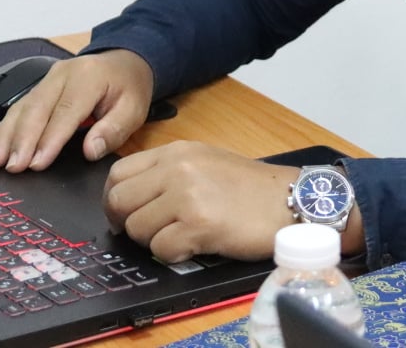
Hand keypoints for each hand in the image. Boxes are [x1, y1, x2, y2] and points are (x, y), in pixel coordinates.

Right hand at [0, 49, 153, 171]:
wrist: (125, 61)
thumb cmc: (129, 89)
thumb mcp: (133, 109)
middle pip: (37, 109)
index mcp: (88, 78)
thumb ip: (113, 130)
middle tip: (9, 167)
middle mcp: (62, 75)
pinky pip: (18, 107)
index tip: (36, 165)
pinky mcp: (39, 86)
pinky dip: (3, 128)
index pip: (65, 112)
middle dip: (21, 140)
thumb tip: (90, 151)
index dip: (49, 140)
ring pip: (22, 108)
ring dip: (6, 136)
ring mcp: (48, 79)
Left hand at [104, 140, 297, 262]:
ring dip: (154, 241)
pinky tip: (196, 246)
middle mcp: (177, 168)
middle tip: (149, 232)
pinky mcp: (199, 225)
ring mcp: (187, 195)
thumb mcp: (206, 162)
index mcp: (177, 151)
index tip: (125, 213)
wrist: (291, 201)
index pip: (118, 172)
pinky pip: (162, 249)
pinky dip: (175, 254)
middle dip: (128, 223)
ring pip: (137, 228)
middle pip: (119, 201)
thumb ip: (169, 172)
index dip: (114, 199)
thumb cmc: (253, 188)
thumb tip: (133, 198)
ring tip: (181, 236)